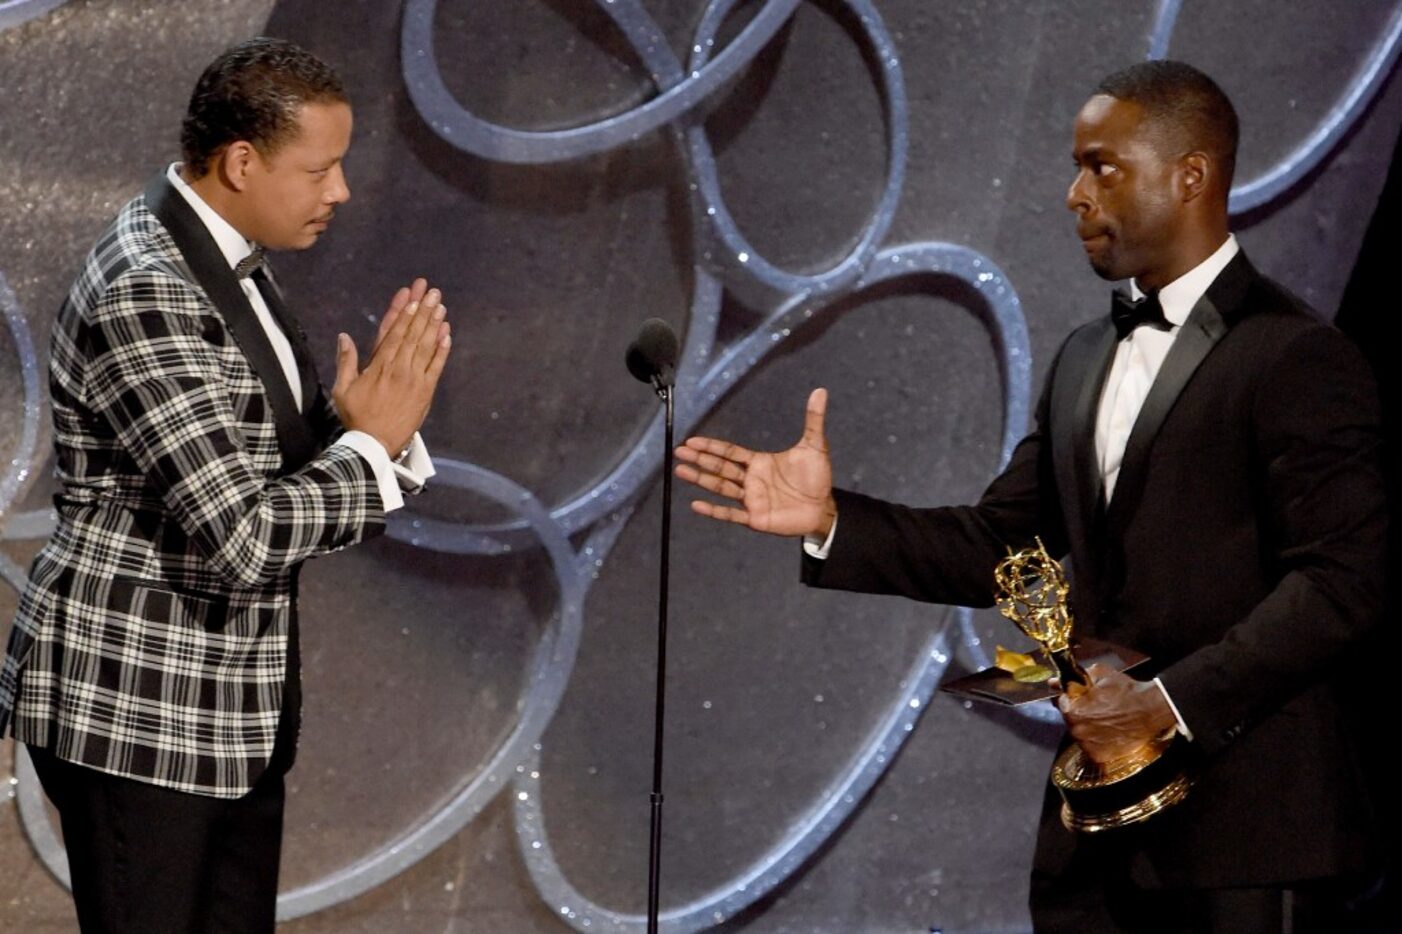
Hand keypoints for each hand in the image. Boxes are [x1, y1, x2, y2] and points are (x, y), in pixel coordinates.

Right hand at [332, 278, 451, 455]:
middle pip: (412, 333)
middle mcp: (398, 368)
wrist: (375, 444)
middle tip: (432, 291)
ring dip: (434, 324)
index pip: (393, 332)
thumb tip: (344, 336)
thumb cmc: (357, 417)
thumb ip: (346, 361)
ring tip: (440, 306)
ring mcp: (414, 379)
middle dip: (422, 310)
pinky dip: (442, 350)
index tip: (412, 297)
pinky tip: (447, 334)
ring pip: (426, 346)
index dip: (404, 313)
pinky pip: (436, 367)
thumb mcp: (343, 389)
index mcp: (378, 365)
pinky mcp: (426, 392)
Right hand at [674, 387, 836, 537]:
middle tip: (679, 452)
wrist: (823, 508)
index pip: (729, 452)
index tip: (692, 441)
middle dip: (700, 459)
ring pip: (720, 487)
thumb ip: (813, 419)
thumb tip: (820, 391)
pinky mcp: (755, 517)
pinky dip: (713, 511)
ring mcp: (750, 499)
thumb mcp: (815, 446)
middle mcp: (750, 480)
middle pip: (720, 467)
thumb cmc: (817, 478)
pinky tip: (697, 505)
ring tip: (681, 471)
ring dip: (700, 479)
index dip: (711, 446)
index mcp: (759, 462)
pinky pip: (730, 514)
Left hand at [1057, 664, 1178, 765]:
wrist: (1149, 709)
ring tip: (1106, 722)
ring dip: (1088, 729)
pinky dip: (1098, 744)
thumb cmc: (1125, 690)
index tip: (1081, 698)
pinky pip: (1091, 750)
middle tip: (1098, 710)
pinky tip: (1109, 734)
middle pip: (1070, 720)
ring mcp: (1086, 745)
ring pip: (1080, 735)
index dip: (1071, 699)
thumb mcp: (1098, 674)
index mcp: (1071, 709)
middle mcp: (1075, 729)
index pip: (1060, 703)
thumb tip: (1053, 683)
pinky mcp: (1099, 757)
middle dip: (1080, 714)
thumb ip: (1072, 679)